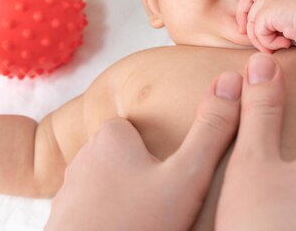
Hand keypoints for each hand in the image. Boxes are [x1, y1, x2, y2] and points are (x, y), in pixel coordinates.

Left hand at [45, 71, 242, 230]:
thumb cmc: (139, 224)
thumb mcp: (188, 176)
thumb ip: (211, 131)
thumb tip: (231, 80)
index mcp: (111, 137)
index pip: (137, 128)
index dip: (159, 150)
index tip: (173, 173)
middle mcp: (83, 158)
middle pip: (124, 156)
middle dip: (142, 174)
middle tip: (164, 200)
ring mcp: (69, 192)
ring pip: (108, 185)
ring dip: (125, 198)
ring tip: (147, 219)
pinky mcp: (64, 221)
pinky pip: (93, 210)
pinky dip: (108, 218)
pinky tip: (128, 228)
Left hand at [236, 0, 295, 52]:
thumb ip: (279, 20)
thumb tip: (262, 35)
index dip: (247, 6)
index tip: (246, 24)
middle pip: (247, 0)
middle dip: (245, 21)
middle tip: (247, 37)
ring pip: (252, 21)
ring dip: (261, 40)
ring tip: (277, 48)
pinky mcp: (267, 10)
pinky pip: (258, 31)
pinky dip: (269, 43)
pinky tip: (285, 44)